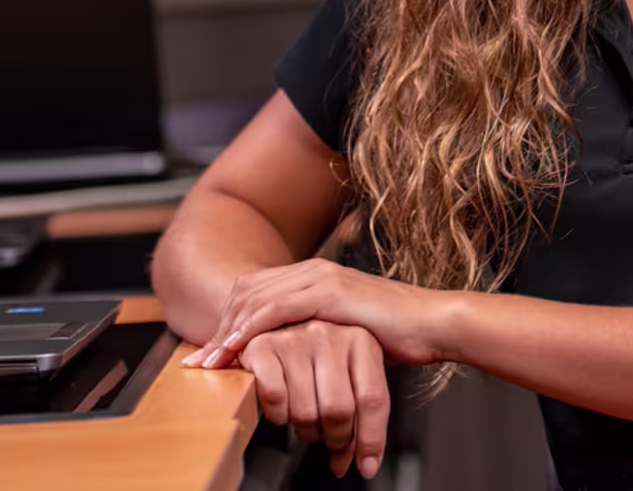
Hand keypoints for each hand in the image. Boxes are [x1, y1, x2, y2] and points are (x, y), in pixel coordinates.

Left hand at [188, 257, 448, 366]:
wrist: (431, 323)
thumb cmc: (395, 333)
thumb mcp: (343, 331)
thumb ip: (315, 332)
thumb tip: (292, 356)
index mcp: (313, 274)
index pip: (254, 290)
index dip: (227, 321)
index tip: (210, 354)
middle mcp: (312, 269)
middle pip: (246, 292)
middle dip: (218, 328)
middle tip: (200, 362)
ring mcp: (321, 277)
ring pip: (255, 298)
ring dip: (228, 332)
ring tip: (211, 362)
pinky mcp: (330, 292)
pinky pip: (277, 308)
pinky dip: (252, 328)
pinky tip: (237, 348)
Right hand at [209, 320, 390, 478]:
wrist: (265, 325)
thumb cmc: (311, 357)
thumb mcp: (345, 375)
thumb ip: (359, 416)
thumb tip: (365, 465)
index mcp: (359, 339)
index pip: (373, 399)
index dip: (370, 440)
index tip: (366, 465)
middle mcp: (329, 333)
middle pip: (339, 410)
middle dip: (333, 437)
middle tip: (325, 438)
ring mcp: (295, 337)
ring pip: (306, 410)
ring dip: (304, 429)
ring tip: (302, 419)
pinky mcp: (262, 346)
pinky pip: (275, 399)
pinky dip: (277, 415)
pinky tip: (280, 407)